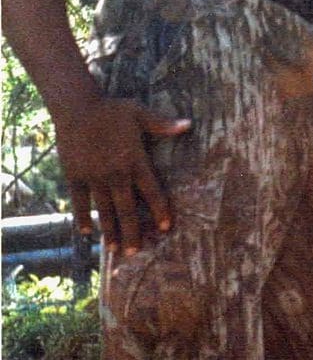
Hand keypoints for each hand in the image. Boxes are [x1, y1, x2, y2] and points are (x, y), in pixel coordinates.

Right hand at [53, 92, 191, 257]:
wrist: (77, 107)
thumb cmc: (111, 109)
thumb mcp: (140, 113)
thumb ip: (163, 125)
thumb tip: (189, 124)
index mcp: (135, 161)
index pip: (152, 192)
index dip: (160, 210)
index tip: (166, 227)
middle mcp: (116, 174)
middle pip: (127, 210)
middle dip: (132, 232)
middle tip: (136, 252)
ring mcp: (94, 177)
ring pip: (104, 210)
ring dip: (109, 231)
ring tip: (113, 249)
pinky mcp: (75, 177)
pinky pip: (80, 202)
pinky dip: (82, 218)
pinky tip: (86, 233)